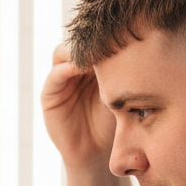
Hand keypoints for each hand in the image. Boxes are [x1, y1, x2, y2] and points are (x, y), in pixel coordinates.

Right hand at [41, 43, 115, 170]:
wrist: (98, 154)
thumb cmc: (115, 125)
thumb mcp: (121, 93)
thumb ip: (119, 70)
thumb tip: (136, 42)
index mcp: (94, 66)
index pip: (95, 41)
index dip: (105, 35)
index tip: (121, 31)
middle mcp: (75, 70)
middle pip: (77, 42)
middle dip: (90, 40)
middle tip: (106, 37)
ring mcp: (61, 80)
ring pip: (63, 52)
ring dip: (77, 51)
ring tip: (95, 54)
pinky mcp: (50, 94)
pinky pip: (55, 75)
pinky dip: (66, 68)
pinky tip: (82, 68)